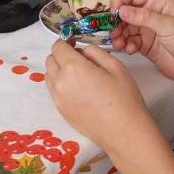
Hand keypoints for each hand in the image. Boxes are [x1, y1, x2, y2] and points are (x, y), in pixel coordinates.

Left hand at [45, 40, 160, 156]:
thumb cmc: (124, 98)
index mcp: (73, 67)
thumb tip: (82, 51)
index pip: (58, 47)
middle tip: (79, 59)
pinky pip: (53, 90)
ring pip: (50, 75)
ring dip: (59, 70)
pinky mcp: (61, 110)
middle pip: (50, 60)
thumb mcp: (115, 65)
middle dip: (62, 55)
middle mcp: (60, 82)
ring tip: (79, 75)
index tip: (74, 43)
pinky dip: (60, 84)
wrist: (123, 131)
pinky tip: (78, 90)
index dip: (65, 42)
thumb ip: (95, 52)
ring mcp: (58, 98)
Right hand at [110, 0, 173, 87]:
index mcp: (159, 2)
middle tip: (113, 30)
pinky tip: (129, 49)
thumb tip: (123, 10)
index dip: (121, 0)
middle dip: (117, 20)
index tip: (113, 12)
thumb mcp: (169, 26)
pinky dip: (125, 44)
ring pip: (125, 27)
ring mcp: (147, 29)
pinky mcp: (145, 44)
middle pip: (126, 10)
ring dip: (119, 34)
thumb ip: (144, 17)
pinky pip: (129, 41)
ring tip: (118, 43)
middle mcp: (151, 13)